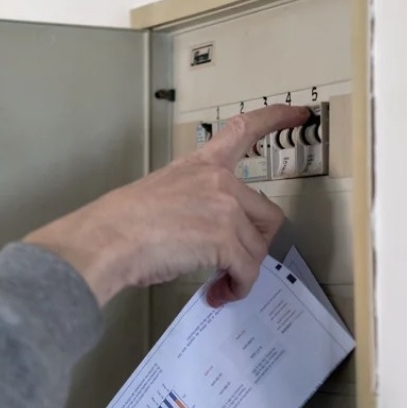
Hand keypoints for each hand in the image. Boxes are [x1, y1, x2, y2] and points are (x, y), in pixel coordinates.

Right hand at [24, 106, 312, 306]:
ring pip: (257, 248)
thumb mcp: (161, 194)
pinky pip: (247, 270)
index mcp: (200, 164)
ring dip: (242, 272)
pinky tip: (219, 295)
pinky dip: (237, 288)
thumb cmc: (120, 224)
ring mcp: (224, 208)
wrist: (106, 240)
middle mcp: (219, 181)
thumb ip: (194, 204)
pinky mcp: (224, 238)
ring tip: (220, 286)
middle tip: (234, 264)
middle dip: (255, 244)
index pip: (244, 130)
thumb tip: (205, 238)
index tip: (300, 112)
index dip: (275, 119)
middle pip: (267, 215)